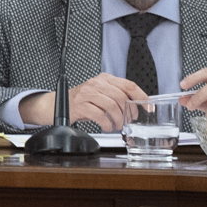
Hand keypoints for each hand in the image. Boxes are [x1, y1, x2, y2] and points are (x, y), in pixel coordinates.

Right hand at [19, 73, 143, 131]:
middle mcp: (96, 83)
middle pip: (121, 96)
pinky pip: (100, 115)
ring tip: (117, 125)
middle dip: (128, 112)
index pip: (129, 85)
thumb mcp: (100, 95)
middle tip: (128, 121)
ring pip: (112, 105)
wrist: (57, 104)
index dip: (141, 96)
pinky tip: (107, 127)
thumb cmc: (82, 101)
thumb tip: (136, 107)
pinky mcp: (80, 104)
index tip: (148, 107)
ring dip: (118, 119)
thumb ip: (116, 96)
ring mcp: (87, 92)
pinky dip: (107, 124)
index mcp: (105, 78)